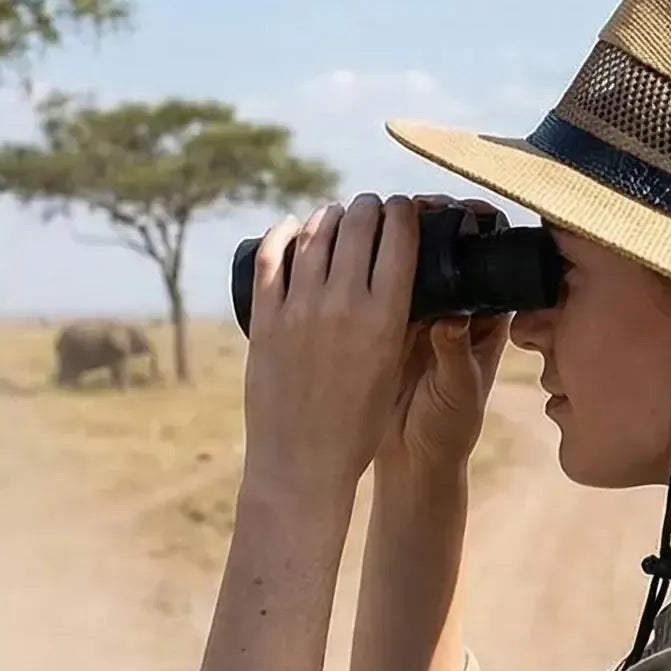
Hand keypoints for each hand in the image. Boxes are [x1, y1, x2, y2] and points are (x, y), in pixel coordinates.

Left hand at [237, 193, 419, 511]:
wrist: (303, 463)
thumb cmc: (357, 424)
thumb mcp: (392, 365)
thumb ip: (395, 317)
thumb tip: (392, 272)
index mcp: (385, 317)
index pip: (399, 237)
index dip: (403, 212)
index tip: (404, 208)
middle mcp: (344, 304)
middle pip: (358, 224)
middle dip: (369, 207)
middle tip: (370, 207)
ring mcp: (300, 308)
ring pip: (316, 233)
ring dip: (330, 215)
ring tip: (336, 215)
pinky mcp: (265, 319)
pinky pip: (272, 258)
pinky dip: (284, 233)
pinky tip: (292, 226)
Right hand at [378, 194, 510, 477]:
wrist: (411, 460)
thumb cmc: (449, 428)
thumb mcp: (458, 392)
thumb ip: (456, 355)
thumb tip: (451, 319)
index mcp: (483, 321)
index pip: (487, 263)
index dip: (477, 230)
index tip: (461, 209)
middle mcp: (453, 309)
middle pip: (445, 253)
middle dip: (429, 223)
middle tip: (412, 204)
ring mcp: (417, 314)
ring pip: (407, 263)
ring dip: (393, 238)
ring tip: (377, 213)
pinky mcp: (383, 325)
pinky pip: (376, 287)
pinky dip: (365, 266)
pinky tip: (350, 245)